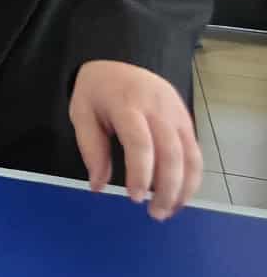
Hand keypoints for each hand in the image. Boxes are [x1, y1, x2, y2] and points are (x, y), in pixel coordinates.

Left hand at [71, 59, 201, 220]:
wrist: (117, 62)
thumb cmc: (96, 91)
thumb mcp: (81, 112)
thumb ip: (91, 148)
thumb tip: (98, 186)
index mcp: (126, 104)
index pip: (140, 142)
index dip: (140, 173)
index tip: (134, 198)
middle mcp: (157, 108)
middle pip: (171, 153)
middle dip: (166, 188)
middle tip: (155, 214)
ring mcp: (176, 113)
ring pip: (190, 156)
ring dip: (184, 188)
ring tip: (169, 211)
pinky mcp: (186, 120)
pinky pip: (195, 153)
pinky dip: (192, 178)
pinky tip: (180, 195)